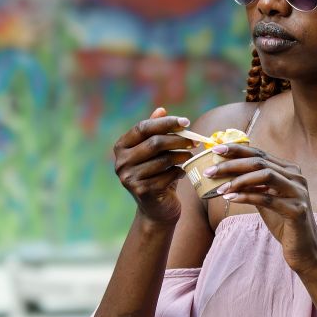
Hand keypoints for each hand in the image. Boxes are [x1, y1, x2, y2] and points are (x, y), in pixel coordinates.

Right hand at [113, 108, 195, 224]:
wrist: (157, 207)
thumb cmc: (157, 173)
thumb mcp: (155, 151)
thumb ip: (156, 131)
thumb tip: (161, 109)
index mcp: (121, 146)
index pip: (143, 128)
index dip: (166, 123)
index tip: (186, 122)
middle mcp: (121, 161)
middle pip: (155, 143)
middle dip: (179, 140)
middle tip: (195, 141)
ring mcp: (129, 177)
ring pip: (164, 160)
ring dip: (182, 156)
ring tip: (189, 156)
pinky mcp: (142, 191)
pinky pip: (168, 175)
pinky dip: (179, 172)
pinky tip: (182, 173)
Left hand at [205, 143, 316, 273]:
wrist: (304, 249)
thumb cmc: (284, 223)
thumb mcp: (267, 200)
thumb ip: (254, 186)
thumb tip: (226, 175)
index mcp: (290, 171)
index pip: (260, 154)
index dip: (237, 149)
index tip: (216, 149)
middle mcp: (296, 177)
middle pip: (260, 162)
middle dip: (232, 164)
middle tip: (210, 171)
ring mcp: (298, 192)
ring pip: (265, 175)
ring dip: (238, 180)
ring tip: (219, 189)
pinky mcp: (297, 210)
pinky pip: (267, 199)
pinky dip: (246, 196)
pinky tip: (231, 198)